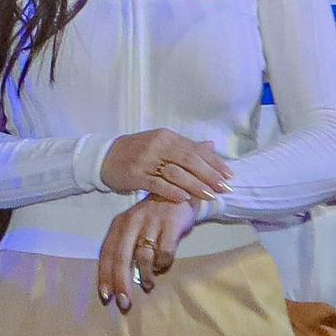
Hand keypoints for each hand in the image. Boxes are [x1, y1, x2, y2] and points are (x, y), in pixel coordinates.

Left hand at [96, 194, 199, 311]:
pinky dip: (163, 264)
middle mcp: (132, 221)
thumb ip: (125, 251)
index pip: (107, 254)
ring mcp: (152, 221)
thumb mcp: (134, 229)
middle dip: (121, 283)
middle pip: (121, 257)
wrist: (181, 194)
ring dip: (145, 276)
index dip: (105, 276)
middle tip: (124, 303)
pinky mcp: (171, 223)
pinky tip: (163, 266)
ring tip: (148, 285)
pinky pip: (164, 251)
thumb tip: (118, 283)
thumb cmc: (154, 219)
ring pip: (143, 256)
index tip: (106, 296)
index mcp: (119, 224)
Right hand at [98, 129, 233, 205]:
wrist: (105, 156)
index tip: (230, 175)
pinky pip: (157, 183)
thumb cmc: (137, 152)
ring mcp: (146, 159)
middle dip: (209, 175)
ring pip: (175, 172)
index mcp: (167, 137)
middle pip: (189, 160)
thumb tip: (211, 146)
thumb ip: (186, 147)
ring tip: (209, 195)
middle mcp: (158, 145)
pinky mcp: (135, 174)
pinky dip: (172, 191)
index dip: (214, 162)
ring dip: (194, 184)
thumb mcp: (162, 145)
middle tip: (224, 188)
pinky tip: (184, 198)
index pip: (196, 149)